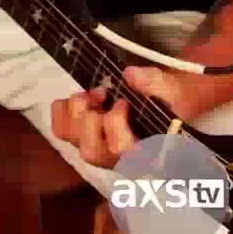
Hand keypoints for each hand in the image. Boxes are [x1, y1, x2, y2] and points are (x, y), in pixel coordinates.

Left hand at [48, 66, 188, 169]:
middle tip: (103, 94)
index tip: (122, 102)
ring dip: (75, 110)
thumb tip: (130, 75)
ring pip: (71, 140)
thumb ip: (156, 84)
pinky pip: (59, 128)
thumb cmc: (169, 102)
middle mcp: (116, 159)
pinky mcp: (82, 137)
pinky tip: (83, 98)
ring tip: (91, 94)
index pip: (120, 153)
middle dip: (90, 118)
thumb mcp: (173, 91)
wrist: (164, 103)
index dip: (114, 124)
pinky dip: (63, 109)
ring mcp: (96, 148)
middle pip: (90, 152)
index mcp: (143, 154)